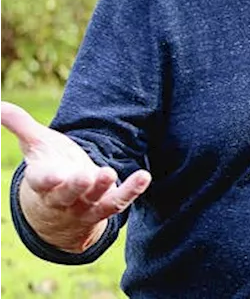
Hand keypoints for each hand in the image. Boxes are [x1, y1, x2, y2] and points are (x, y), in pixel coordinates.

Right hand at [0, 100, 150, 252]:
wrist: (61, 209)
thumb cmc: (49, 167)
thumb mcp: (35, 145)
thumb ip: (20, 124)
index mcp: (43, 182)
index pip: (41, 183)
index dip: (46, 180)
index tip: (51, 176)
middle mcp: (63, 198)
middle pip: (68, 195)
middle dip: (75, 186)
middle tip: (85, 175)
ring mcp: (85, 205)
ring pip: (94, 200)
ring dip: (102, 188)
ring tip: (109, 172)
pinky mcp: (106, 206)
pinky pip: (119, 201)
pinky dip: (131, 190)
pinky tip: (144, 176)